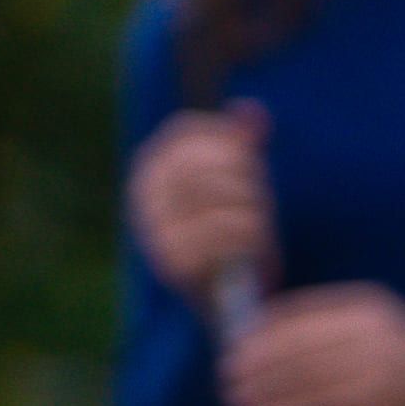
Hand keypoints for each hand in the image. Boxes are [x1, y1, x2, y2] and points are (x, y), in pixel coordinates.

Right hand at [130, 104, 271, 299]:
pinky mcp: (172, 262)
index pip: (187, 129)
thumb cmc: (232, 229)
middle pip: (209, 163)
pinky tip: (253, 253)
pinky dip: (248, 242)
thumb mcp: (239, 181)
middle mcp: (143, 193)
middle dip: (247, 180)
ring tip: (257, 232)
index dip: (228, 140)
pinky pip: (223, 235)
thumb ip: (243, 144)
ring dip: (252, 214)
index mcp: (152, 166)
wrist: (225, 296)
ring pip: (220, 199)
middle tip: (260, 204)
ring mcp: (153, 227)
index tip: (250, 162)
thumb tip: (252, 109)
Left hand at [222, 285, 404, 405]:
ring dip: (269, 404)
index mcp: (363, 306)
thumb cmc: (404, 357)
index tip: (231, 351)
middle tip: (227, 387)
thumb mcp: (369, 324)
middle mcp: (371, 335)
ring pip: (308, 388)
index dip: (258, 336)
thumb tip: (255, 337)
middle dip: (256, 372)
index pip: (297, 317)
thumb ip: (322, 326)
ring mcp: (381, 373)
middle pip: (297, 353)